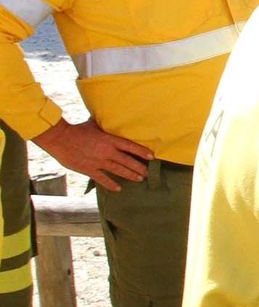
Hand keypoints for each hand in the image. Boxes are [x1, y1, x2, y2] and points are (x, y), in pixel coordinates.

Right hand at [32, 119, 150, 190]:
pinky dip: (111, 184)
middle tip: (148, 173)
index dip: (142, 152)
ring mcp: (98, 162)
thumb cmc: (76, 129)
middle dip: (139, 167)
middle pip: (128, 161)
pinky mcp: (89, 169)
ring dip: (130, 175)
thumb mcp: (94, 124)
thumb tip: (110, 118)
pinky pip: (102, 179)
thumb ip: (104, 125)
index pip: (130, 146)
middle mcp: (107, 152)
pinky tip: (119, 189)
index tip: (152, 157)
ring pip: (119, 170)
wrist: (59, 138)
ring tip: (139, 179)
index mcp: (109, 140)